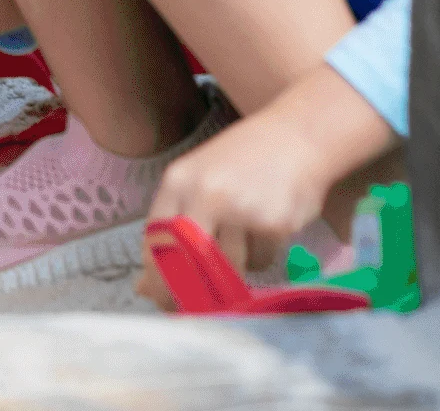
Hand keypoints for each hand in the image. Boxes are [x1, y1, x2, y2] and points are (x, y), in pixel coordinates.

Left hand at [141, 68, 390, 301]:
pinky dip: (262, 254)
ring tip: (244, 239)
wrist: (296, 136)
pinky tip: (268, 226)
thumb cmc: (243, 161)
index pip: (155, 242)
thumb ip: (172, 229)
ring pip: (228, 267)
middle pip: (187, 262)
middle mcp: (205, 194)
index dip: (156, 278)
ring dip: (234, 269)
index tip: (159, 298)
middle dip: (189, 291)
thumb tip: (143, 288)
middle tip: (196, 304)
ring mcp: (241, 209)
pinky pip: (261, 260)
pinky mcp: (274, 223)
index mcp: (178, 181)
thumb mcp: (198, 181)